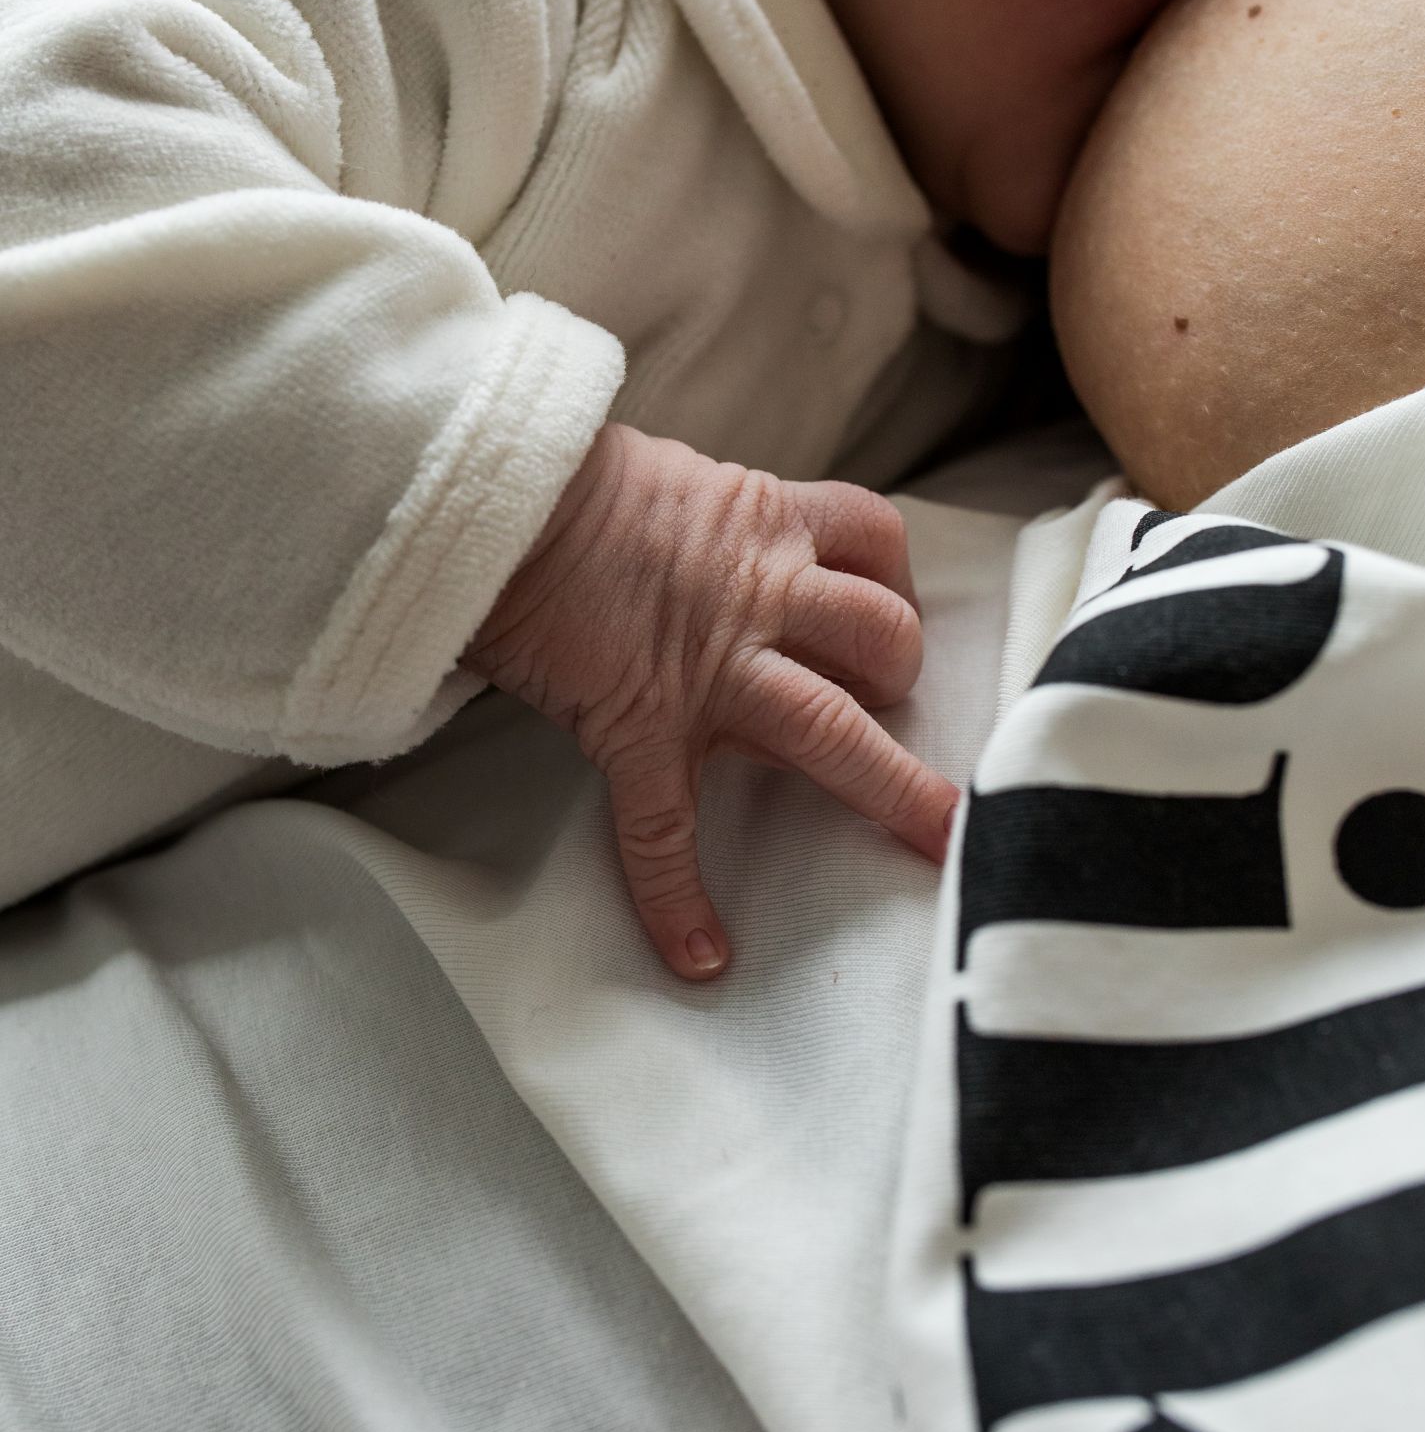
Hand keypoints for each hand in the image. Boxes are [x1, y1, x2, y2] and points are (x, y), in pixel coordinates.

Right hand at [461, 423, 958, 982]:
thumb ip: (717, 513)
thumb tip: (716, 531)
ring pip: (834, 729)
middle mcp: (760, 595)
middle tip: (903, 717)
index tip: (901, 618)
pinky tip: (699, 955)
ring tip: (924, 830)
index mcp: (766, 522)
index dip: (900, 585)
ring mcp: (710, 670)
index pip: (873, 541)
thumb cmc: (566, 483)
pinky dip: (678, 899)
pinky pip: (664, 830)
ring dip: (888, 783)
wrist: (492, 502)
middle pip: (886, 638)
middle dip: (909, 682)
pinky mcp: (642, 728)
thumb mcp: (674, 477)